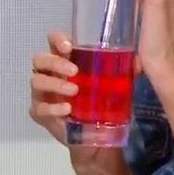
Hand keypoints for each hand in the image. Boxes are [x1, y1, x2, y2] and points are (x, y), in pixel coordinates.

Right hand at [29, 31, 129, 174]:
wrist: (94, 135)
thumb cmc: (101, 101)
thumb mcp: (114, 84)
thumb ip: (124, 71)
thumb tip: (137, 62)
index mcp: (65, 59)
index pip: (53, 40)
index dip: (57, 39)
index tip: (69, 46)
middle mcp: (49, 72)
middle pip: (40, 59)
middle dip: (56, 63)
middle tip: (74, 72)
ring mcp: (41, 92)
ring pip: (36, 80)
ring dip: (55, 84)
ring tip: (74, 92)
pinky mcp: (39, 112)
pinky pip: (39, 107)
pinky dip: (53, 108)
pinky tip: (67, 109)